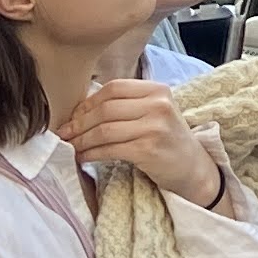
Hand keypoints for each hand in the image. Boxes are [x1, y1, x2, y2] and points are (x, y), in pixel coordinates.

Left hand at [66, 75, 222, 205]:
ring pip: (104, 130)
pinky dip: (91, 154)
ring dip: (81, 140)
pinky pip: (110, 149)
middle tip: (64, 133)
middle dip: (79, 122)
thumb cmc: (168, 140)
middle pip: (106, 108)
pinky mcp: (148, 150)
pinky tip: (83, 157)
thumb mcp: (155, 112)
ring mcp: (155, 127)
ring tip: (70, 146)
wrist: (193, 168)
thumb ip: (128, 105)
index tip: (73, 116)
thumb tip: (82, 109)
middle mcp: (158, 105)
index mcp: (158, 90)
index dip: (88, 102)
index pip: (114, 88)